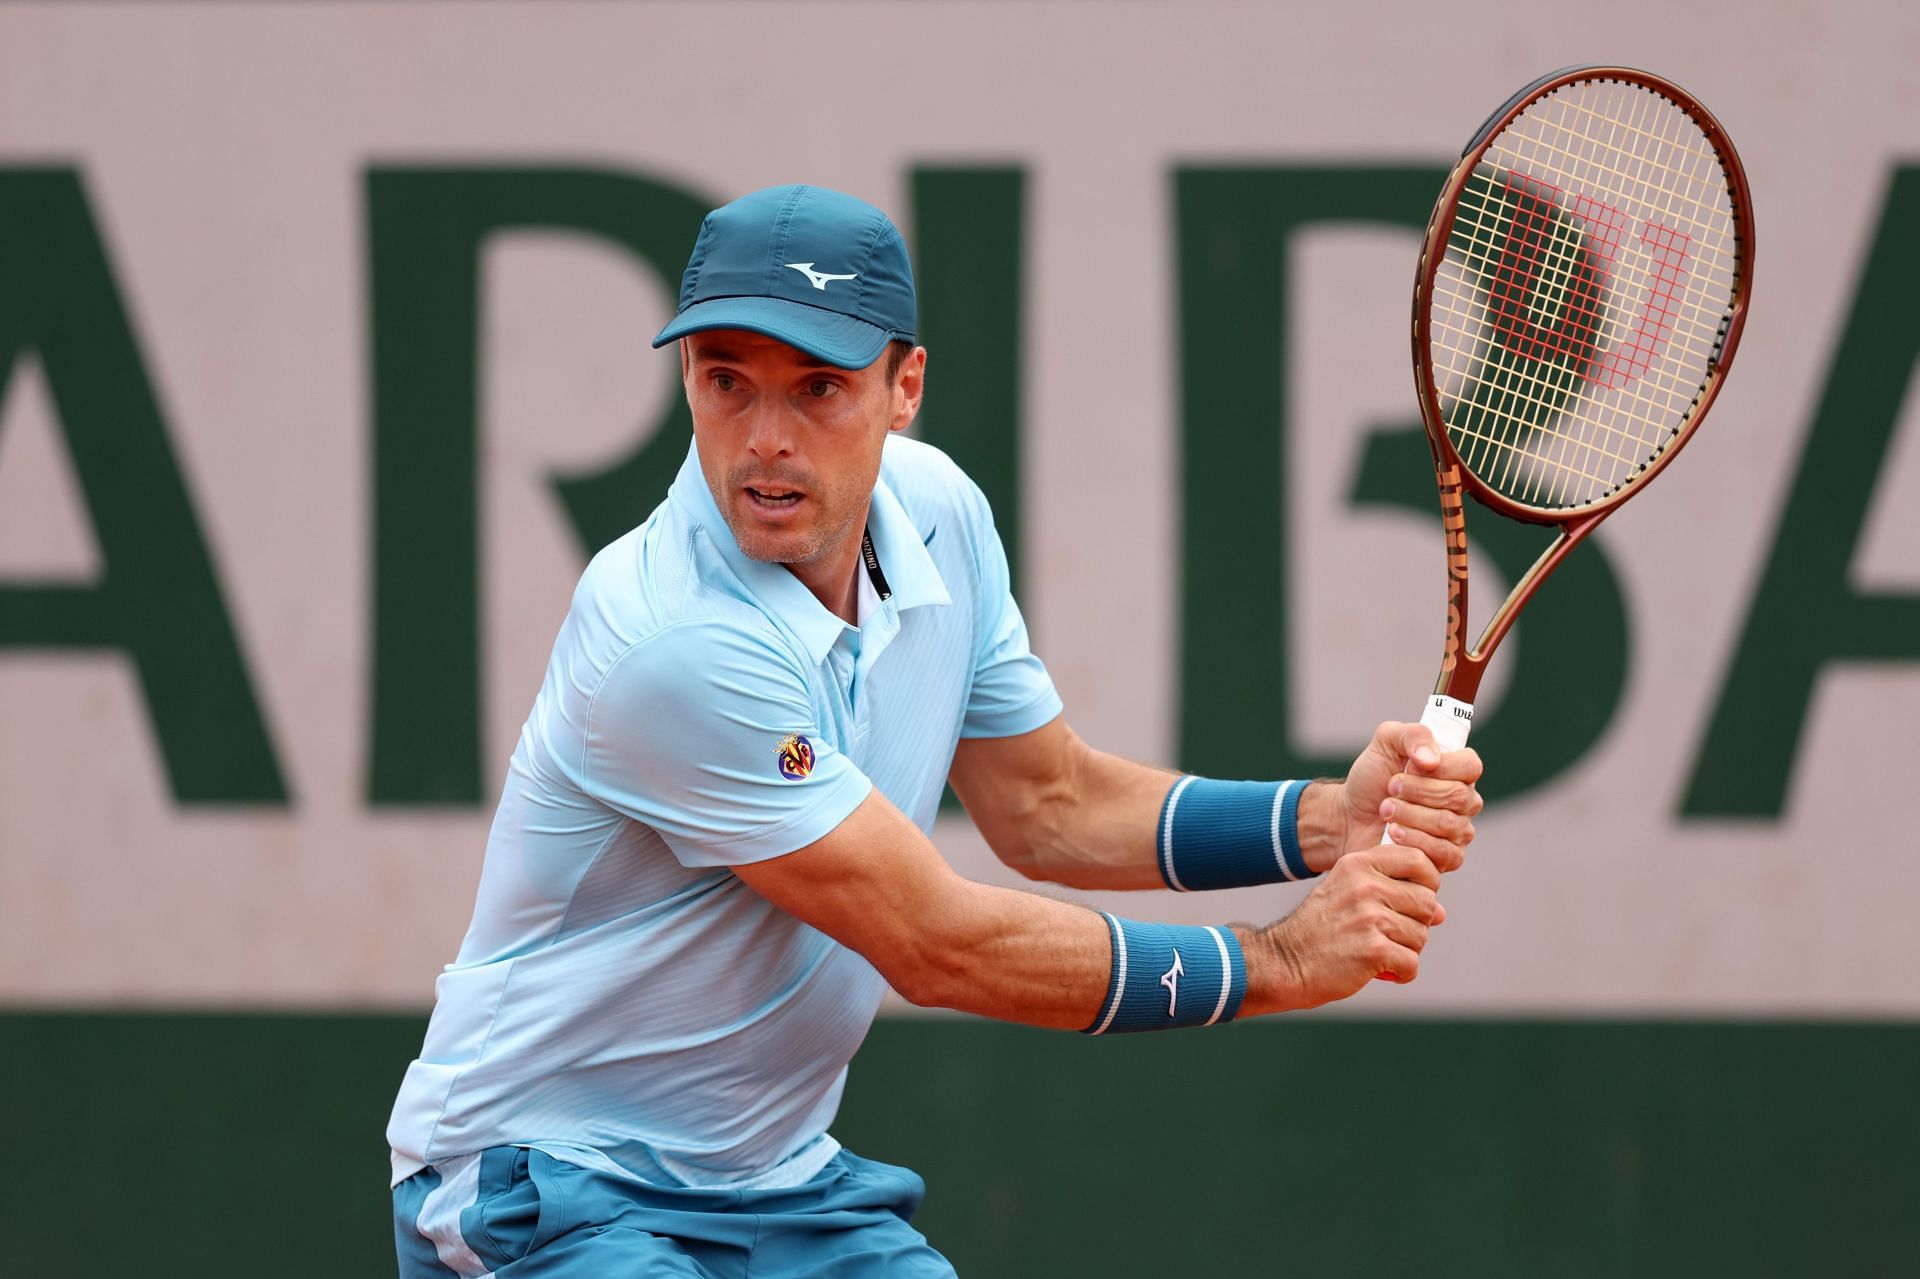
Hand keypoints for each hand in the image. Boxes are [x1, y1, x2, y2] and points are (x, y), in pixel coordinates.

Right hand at [1240, 845, 1443, 1011]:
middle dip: (1416, 924)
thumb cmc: (1322, 928)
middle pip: (1427, 902)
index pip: (1419, 860)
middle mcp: (1365, 885)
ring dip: (1405, 951)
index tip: (1413, 900)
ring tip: (1376, 951)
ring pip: (1421, 936)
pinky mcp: (1373, 950)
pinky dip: (1400, 973)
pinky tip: (1380, 971)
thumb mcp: (1349, 893)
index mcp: (1359, 864)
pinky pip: (1412, 964)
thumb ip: (1393, 894)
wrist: (1286, 961)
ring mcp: (1369, 917)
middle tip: (1388, 935)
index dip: (1427, 883)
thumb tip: (1442, 913)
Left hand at [1303, 721, 1483, 874]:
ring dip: (1408, 815)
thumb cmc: (1372, 779)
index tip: (1410, 766)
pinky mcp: (1448, 858)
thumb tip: (1431, 759)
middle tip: (1389, 789)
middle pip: (1457, 796)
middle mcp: (1465, 801)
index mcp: (1457, 771)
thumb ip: (1411, 736)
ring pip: (1447, 824)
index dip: (1442, 767)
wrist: (1350, 817)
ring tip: (1385, 810)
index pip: (1471, 766)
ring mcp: (1459, 831)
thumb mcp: (1385, 743)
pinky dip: (1412, 840)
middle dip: (1415, 791)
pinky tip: (1393, 833)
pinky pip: (1442, 852)